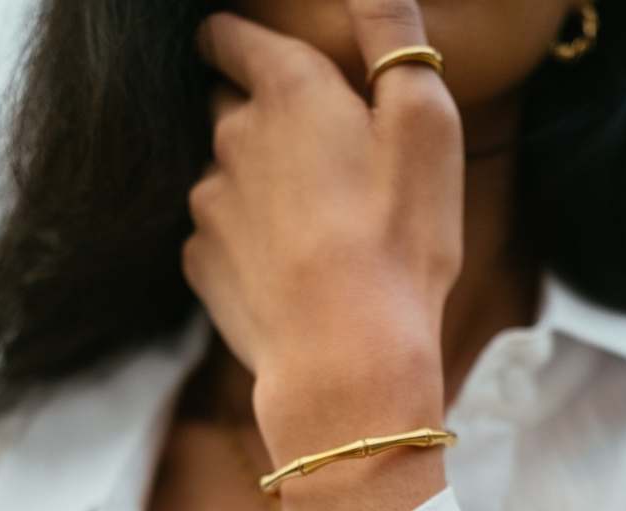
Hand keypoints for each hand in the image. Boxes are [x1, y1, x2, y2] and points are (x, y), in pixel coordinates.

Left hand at [185, 0, 461, 464]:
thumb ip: (393, 36)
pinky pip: (217, 232)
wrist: (347, 359)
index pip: (229, 36)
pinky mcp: (200, 261)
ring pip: (223, 171)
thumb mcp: (425, 121)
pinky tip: (291, 267)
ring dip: (256, 181)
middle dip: (258, 111)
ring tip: (315, 222)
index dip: (239, 37)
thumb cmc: (399, 239)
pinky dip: (246, 239)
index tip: (254, 49)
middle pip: (227, 102)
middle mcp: (230, 135)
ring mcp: (207, 201)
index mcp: (287, 90)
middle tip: (318, 152)